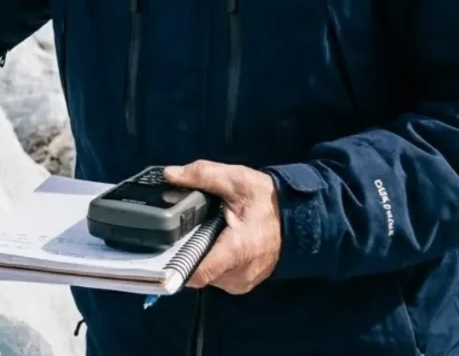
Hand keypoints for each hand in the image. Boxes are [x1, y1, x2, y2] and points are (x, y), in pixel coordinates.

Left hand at [163, 160, 281, 294]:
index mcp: (237, 251)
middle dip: (184, 250)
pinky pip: (215, 276)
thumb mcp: (236, 179)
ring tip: (200, 232)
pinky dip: (209, 259)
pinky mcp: (241, 283)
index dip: (174, 263)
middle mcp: (238, 274)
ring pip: (204, 274)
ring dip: (197, 255)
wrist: (297, 218)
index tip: (161, 248)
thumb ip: (202, 175)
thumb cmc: (267, 200)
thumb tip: (169, 175)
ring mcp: (240, 282)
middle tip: (182, 227)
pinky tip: (211, 240)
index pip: (197, 272)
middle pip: (195, 271)